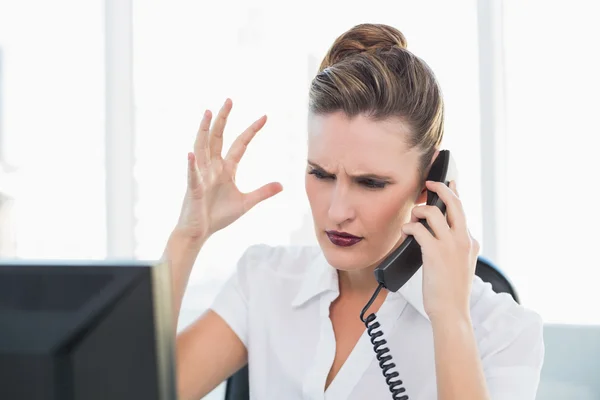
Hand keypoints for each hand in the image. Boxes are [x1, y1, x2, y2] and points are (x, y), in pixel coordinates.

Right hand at [175, 98, 282, 240]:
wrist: (199, 232)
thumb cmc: (218, 216)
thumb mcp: (245, 203)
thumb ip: (262, 193)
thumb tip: (282, 185)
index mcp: (226, 169)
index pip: (239, 145)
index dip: (251, 131)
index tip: (264, 117)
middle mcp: (212, 168)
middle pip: (217, 138)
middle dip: (223, 119)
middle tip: (229, 100)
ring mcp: (201, 176)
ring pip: (202, 148)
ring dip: (204, 131)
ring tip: (208, 113)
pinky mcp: (194, 189)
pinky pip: (192, 175)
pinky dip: (191, 165)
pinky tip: (191, 154)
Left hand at [401, 180, 479, 321]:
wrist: (452, 312)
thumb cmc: (451, 292)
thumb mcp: (460, 266)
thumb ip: (454, 248)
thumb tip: (434, 233)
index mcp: (470, 242)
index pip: (462, 211)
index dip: (454, 194)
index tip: (447, 183)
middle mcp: (464, 240)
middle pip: (454, 202)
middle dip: (441, 188)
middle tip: (429, 183)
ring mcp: (451, 245)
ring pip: (433, 212)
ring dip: (418, 211)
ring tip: (412, 219)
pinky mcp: (435, 253)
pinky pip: (418, 229)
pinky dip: (409, 226)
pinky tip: (405, 231)